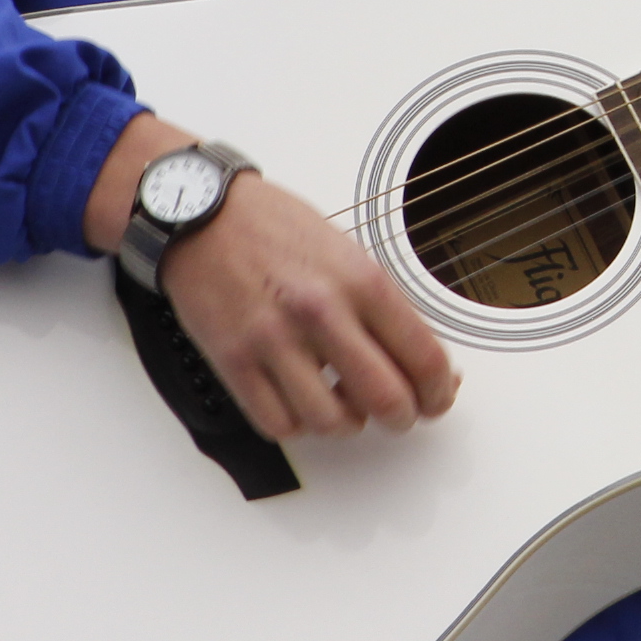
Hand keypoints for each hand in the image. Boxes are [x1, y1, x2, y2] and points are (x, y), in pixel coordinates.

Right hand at [87, 113, 460, 441]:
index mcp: (361, 279)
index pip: (423, 357)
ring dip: (347, 424)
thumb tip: (419, 359)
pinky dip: (297, 425)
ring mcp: (275, 340)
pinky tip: (301, 402)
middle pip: (385, 400)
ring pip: (332, 422)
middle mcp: (321, 311)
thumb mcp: (347, 251)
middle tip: (400, 415)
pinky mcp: (234, 361)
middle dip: (402, 418)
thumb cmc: (273, 227)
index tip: (437, 398)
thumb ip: (382, 306)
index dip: (439, 392)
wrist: (201, 214)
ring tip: (345, 405)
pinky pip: (278, 424)